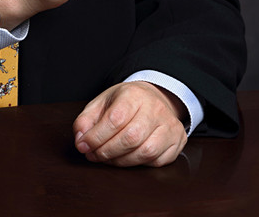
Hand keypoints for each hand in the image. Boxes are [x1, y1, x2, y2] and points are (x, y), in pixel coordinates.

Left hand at [73, 82, 187, 166]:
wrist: (154, 98)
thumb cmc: (125, 102)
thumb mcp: (102, 103)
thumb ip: (86, 120)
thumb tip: (80, 140)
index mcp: (134, 94)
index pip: (115, 119)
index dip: (96, 137)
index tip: (83, 146)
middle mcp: (156, 108)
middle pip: (131, 138)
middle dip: (107, 151)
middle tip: (94, 155)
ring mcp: (170, 125)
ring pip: (145, 152)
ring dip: (121, 161)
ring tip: (107, 158)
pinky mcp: (178, 141)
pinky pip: (157, 161)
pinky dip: (138, 164)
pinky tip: (126, 158)